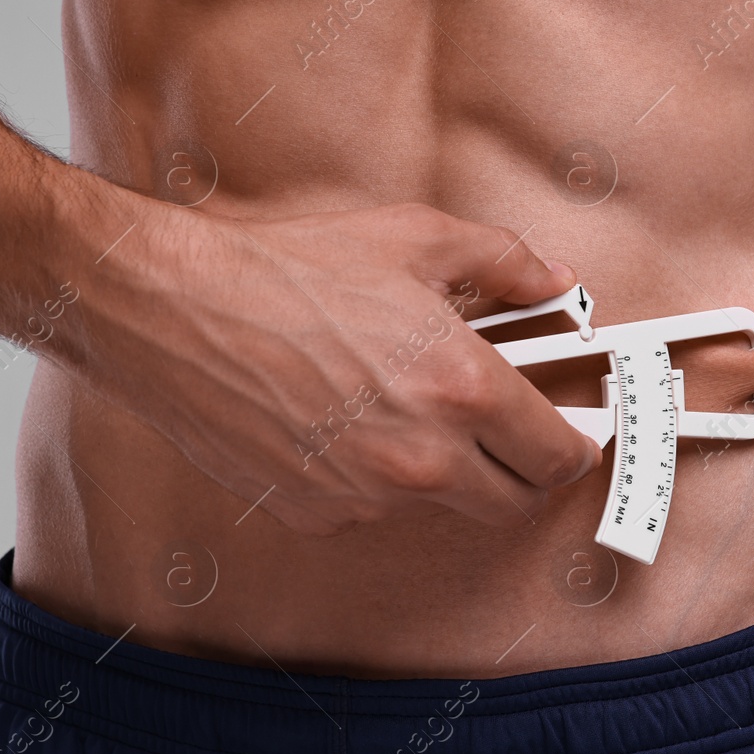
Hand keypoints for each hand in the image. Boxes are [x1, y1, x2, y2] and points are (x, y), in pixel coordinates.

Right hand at [74, 198, 602, 533]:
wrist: (177, 310)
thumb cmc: (292, 271)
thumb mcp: (417, 239)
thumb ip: (505, 262)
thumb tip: (556, 280)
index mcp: (464, 390)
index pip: (558, 457)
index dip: (575, 448)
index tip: (573, 437)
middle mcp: (424, 457)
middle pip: (514, 502)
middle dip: (524, 472)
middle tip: (511, 434)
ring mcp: (369, 494)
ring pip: (442, 506)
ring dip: (446, 471)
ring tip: (409, 407)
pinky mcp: (318, 513)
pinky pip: (373, 508)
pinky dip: (376, 479)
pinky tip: (347, 423)